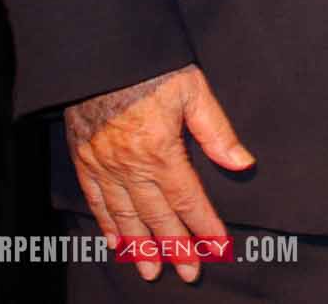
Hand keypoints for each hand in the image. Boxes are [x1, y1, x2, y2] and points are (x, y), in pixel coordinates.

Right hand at [63, 63, 254, 282]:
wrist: (100, 56)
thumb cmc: (152, 69)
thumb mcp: (193, 91)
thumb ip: (217, 131)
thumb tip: (243, 164)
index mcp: (160, 151)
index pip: (187, 199)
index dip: (204, 226)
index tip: (219, 247)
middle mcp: (129, 167)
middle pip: (157, 217)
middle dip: (176, 247)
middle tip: (190, 272)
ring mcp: (104, 167)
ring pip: (125, 217)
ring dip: (141, 247)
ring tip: (153, 271)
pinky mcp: (84, 162)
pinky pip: (96, 202)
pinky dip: (107, 226)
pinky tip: (117, 244)